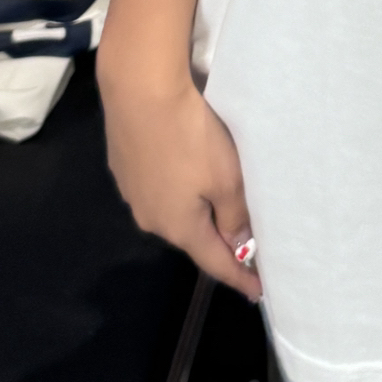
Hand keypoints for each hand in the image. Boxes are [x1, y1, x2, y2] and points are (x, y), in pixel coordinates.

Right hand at [100, 59, 261, 301]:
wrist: (139, 89)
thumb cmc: (191, 137)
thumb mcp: (226, 179)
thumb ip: (235, 216)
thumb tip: (239, 245)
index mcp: (179, 227)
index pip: (215, 263)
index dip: (239, 277)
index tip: (258, 292)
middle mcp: (150, 218)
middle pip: (192, 237)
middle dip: (218, 242)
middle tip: (245, 243)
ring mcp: (132, 192)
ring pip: (173, 212)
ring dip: (196, 212)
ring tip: (217, 206)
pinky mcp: (123, 166)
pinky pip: (158, 188)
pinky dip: (177, 188)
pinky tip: (185, 172)